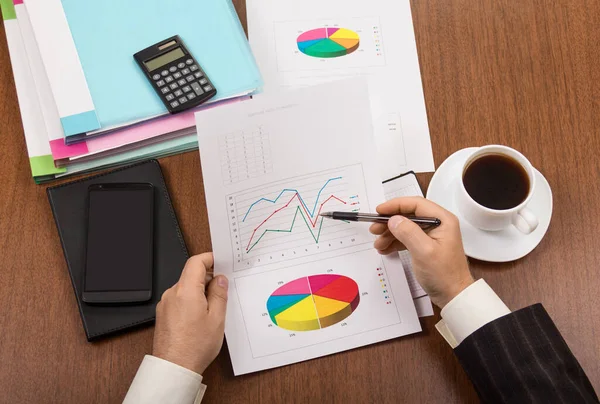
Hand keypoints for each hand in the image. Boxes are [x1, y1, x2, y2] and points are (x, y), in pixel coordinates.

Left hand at [153, 253, 227, 374]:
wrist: (174, 368)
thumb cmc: (195, 346)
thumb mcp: (217, 318)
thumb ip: (219, 294)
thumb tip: (220, 279)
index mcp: (186, 291)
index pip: (195, 262)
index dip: (209, 259)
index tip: (221, 262)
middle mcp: (172, 294)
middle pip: (190, 274)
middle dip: (207, 277)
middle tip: (224, 288)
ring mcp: (165, 304)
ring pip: (185, 288)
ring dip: (199, 290)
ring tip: (214, 307)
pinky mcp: (163, 314)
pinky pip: (179, 299)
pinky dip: (191, 300)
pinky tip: (201, 315)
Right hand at [369, 197, 472, 307]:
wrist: (453, 295)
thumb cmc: (445, 275)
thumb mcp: (424, 251)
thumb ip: (408, 232)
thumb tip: (393, 219)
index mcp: (442, 220)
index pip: (416, 204)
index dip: (395, 205)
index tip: (380, 211)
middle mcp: (438, 224)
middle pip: (408, 215)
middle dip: (390, 221)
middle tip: (375, 228)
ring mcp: (432, 235)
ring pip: (405, 227)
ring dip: (390, 233)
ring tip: (378, 243)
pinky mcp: (426, 245)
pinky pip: (407, 238)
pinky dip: (395, 242)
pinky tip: (385, 248)